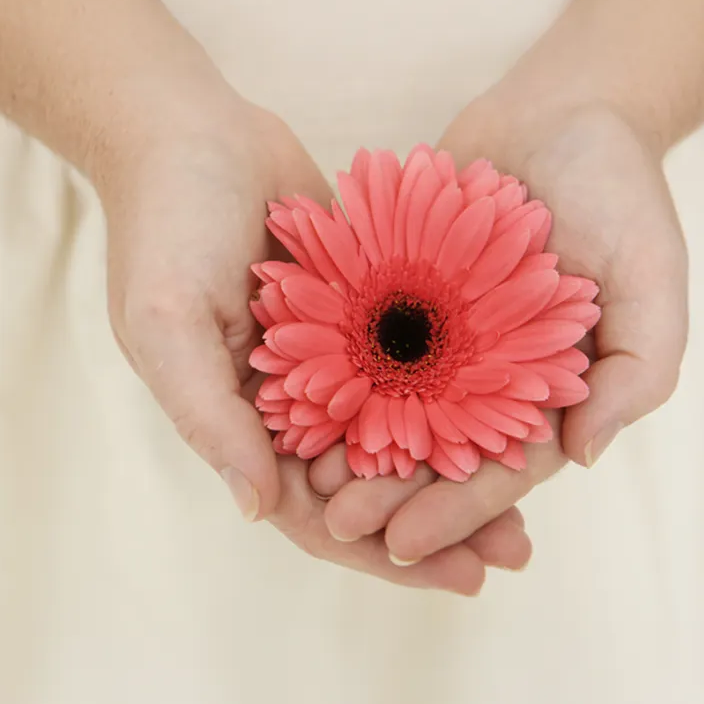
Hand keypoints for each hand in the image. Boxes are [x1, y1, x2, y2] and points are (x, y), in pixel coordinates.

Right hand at [93, 103, 527, 594]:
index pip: (318, 514)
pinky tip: (526, 394)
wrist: (184, 126)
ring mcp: (332, 354)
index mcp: (243, 425)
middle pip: (376, 485)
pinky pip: (422, 356)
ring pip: (407, 428)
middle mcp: (293, 403)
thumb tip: (258, 509)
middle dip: (443, 519)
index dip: (386, 551)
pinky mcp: (364, 304)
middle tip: (518, 551)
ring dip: (463, 459)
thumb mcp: (169, 326)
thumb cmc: (163, 228)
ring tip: (539, 481)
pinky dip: (465, 381)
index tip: (461, 577)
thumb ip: (211, 417)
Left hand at [325, 101, 687, 565]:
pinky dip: (324, 373)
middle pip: (431, 454)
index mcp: (547, 393)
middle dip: (386, 496)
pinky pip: (352, 339)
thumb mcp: (655, 274)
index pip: (499, 471)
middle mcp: (485, 376)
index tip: (405, 546)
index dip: (453, 512)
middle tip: (335, 525)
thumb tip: (585, 455)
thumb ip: (639, 367)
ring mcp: (436, 336)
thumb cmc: (622, 191)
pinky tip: (282, 398)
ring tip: (300, 482)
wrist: (566, 107)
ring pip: (384, 408)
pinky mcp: (393, 290)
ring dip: (345, 449)